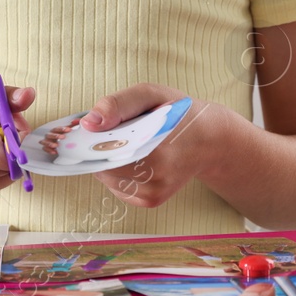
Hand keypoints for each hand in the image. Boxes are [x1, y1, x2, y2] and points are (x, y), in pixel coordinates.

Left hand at [80, 82, 228, 209]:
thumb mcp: (151, 94)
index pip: (105, 150)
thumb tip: (89, 123)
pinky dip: (116, 173)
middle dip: (98, 149)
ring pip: (107, 179)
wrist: (210, 140)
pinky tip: (132, 158)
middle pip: (103, 165)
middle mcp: (157, 176)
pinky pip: (118, 188)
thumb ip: (118, 104)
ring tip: (125, 142)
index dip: (91, 140)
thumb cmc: (178, 112)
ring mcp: (154, 192)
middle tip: (108, 131)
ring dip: (106, 161)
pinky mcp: (152, 201)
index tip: (86, 129)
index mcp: (157, 148)